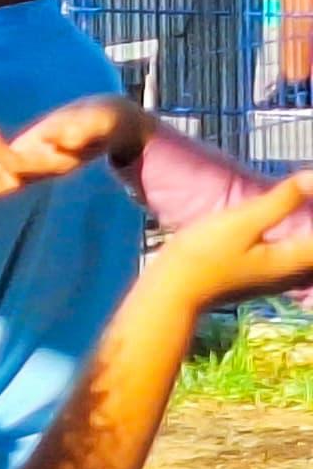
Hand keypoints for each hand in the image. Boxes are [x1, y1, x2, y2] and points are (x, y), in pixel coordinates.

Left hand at [0, 95, 144, 197]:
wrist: (110, 124)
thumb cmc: (103, 119)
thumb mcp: (96, 118)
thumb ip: (80, 127)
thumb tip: (58, 138)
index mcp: (57, 163)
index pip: (20, 167)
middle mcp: (41, 172)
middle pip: (2, 186)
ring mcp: (31, 170)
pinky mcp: (24, 162)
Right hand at [140, 166, 312, 308]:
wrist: (170, 291)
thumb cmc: (202, 256)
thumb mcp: (243, 222)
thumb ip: (282, 200)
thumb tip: (312, 177)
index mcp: (295, 258)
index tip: (305, 186)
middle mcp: (293, 272)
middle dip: (310, 214)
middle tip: (301, 192)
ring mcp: (278, 277)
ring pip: (307, 252)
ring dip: (305, 227)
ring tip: (300, 203)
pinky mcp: (262, 276)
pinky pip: (296, 255)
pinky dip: (300, 238)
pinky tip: (290, 224)